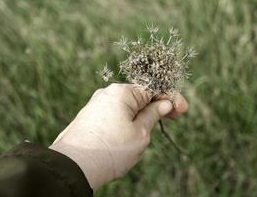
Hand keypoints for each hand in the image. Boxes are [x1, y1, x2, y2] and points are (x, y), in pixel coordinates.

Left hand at [49, 84, 187, 189]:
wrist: (74, 166)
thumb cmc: (111, 149)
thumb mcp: (140, 133)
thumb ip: (153, 115)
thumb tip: (163, 104)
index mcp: (122, 92)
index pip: (153, 89)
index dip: (171, 98)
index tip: (183, 111)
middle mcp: (107, 94)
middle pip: (140, 96)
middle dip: (157, 106)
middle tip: (173, 118)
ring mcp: (97, 105)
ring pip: (128, 106)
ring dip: (143, 114)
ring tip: (151, 130)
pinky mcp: (90, 116)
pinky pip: (115, 113)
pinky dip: (129, 120)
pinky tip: (133, 131)